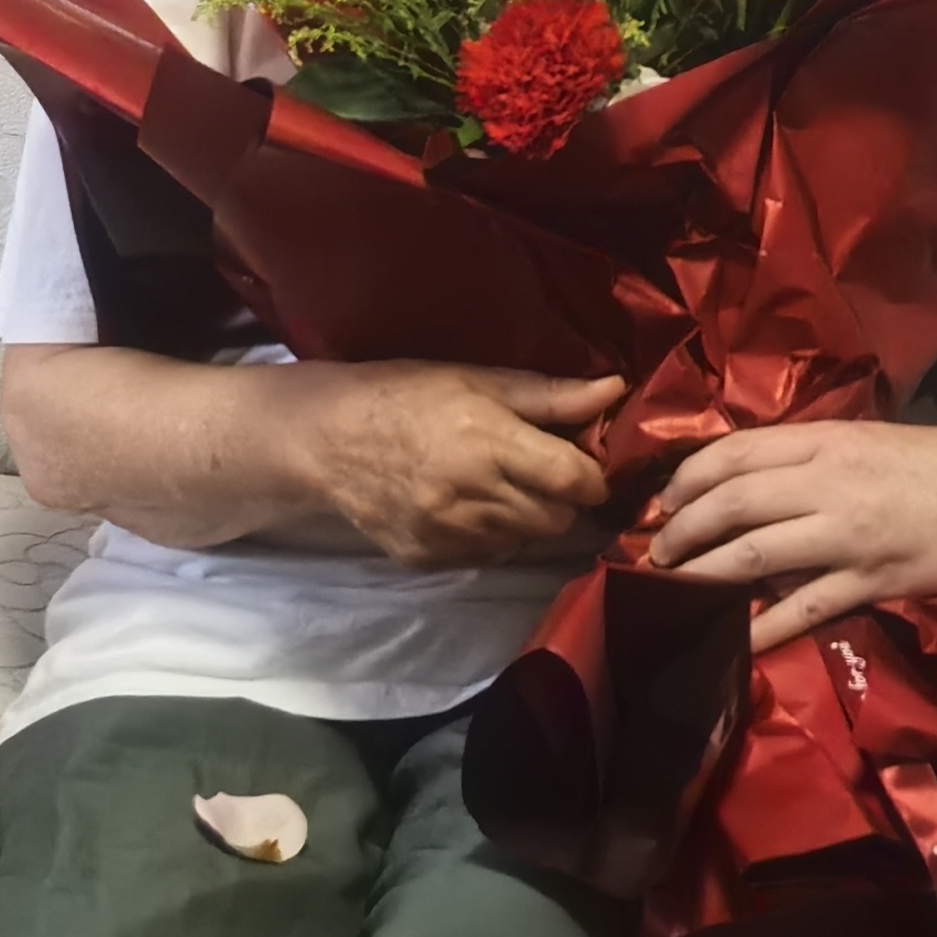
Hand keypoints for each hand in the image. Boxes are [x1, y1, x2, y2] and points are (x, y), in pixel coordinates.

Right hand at [305, 366, 623, 567]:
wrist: (324, 439)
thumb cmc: (403, 394)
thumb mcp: (475, 378)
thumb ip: (548, 395)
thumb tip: (612, 391)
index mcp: (488, 443)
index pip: (574, 480)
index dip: (592, 474)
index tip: (585, 463)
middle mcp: (472, 495)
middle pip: (557, 519)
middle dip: (561, 499)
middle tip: (542, 472)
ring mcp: (448, 533)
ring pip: (525, 540)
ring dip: (527, 517)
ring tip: (499, 484)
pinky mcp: (429, 557)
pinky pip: (487, 553)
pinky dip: (491, 533)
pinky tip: (467, 503)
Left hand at [643, 421, 936, 650]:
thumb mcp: (874, 439)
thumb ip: (817, 457)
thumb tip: (760, 480)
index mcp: (828, 439)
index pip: (734, 452)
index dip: (687, 479)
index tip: (663, 501)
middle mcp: (828, 482)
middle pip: (731, 503)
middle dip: (681, 530)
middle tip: (656, 552)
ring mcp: (849, 535)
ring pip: (754, 555)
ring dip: (704, 575)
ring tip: (675, 589)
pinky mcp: (873, 581)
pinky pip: (804, 609)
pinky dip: (762, 628)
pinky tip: (733, 642)